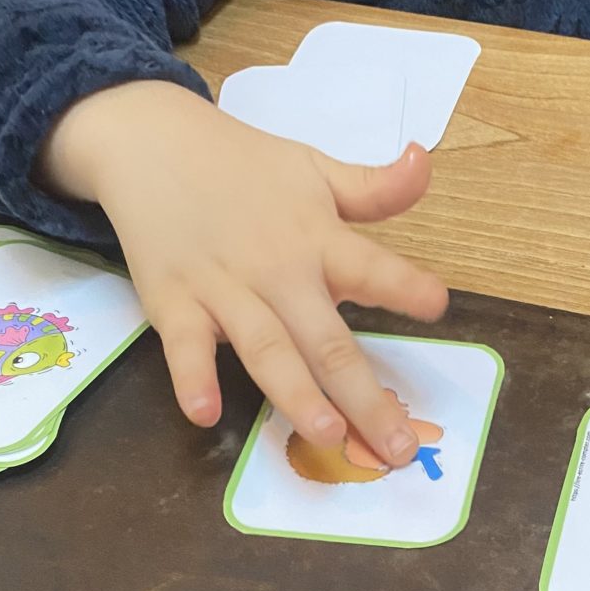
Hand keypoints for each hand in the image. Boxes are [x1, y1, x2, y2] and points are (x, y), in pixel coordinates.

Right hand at [38, 81, 447, 466]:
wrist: (153, 142)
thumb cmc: (244, 167)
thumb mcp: (314, 168)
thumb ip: (373, 187)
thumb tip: (426, 161)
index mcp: (317, 237)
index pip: (369, 265)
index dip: (402, 285)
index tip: (437, 306)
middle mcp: (277, 269)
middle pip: (325, 340)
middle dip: (364, 396)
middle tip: (397, 448)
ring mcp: (223, 288)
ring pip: (266, 350)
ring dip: (297, 395)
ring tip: (328, 436)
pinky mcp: (173, 301)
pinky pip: (183, 346)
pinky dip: (192, 378)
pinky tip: (205, 414)